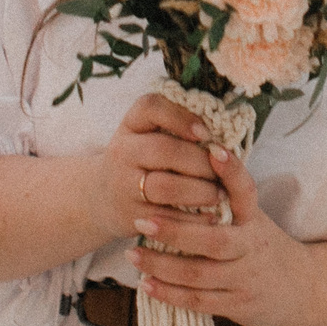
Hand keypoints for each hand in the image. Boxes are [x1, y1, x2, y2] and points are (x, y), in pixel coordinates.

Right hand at [95, 95, 223, 240]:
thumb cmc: (141, 159)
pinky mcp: (130, 215)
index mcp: (131, 125)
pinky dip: (193, 218)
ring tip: (220, 194)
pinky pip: (166, 217)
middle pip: (164, 150)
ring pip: (166, 186)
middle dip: (201, 161)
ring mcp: (124, 185)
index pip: (150, 107)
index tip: (206, 133)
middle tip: (223, 170)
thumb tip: (222, 131)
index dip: (180, 117)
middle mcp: (122, 151)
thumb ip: (177, 125)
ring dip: (200, 191)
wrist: (102, 196)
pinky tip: (211, 216)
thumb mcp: (148, 134)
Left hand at [130, 147, 315, 325]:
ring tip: (132, 255)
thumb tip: (189, 161)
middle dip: (176, 232)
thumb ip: (226, 198)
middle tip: (143, 222)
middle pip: (214, 241)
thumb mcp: (253, 217)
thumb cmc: (261, 244)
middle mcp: (252, 246)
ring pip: (199, 274)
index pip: (245, 191)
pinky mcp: (238, 304)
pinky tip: (146, 284)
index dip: (231, 171)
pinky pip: (199, 300)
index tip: (212, 150)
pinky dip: (170, 293)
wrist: (302, 287)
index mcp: (254, 219)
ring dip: (162, 266)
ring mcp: (246, 278)